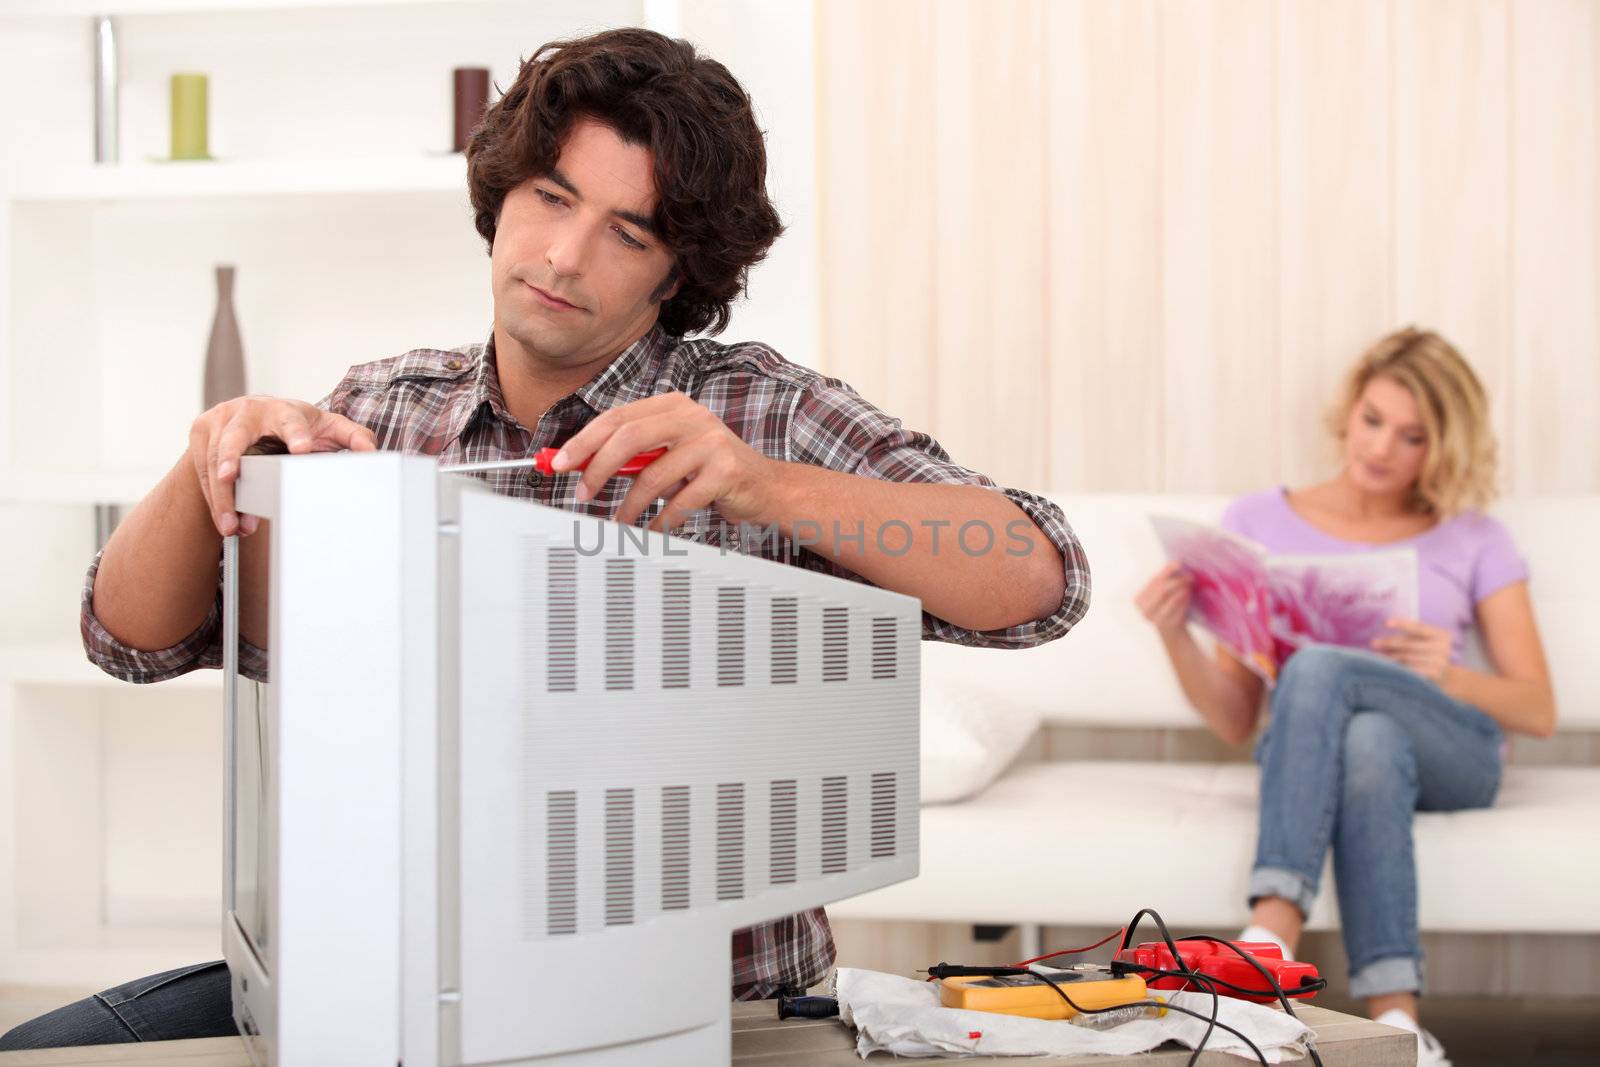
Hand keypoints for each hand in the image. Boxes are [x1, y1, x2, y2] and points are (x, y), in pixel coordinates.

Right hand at [189, 396, 376, 536]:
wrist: (253, 418)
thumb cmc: (296, 427)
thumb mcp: (327, 429)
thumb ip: (353, 438)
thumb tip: (374, 454)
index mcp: (284, 410)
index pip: (291, 420)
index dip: (297, 434)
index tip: (301, 450)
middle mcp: (249, 411)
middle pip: (237, 435)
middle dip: (231, 458)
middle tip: (229, 478)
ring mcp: (220, 420)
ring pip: (214, 459)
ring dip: (222, 495)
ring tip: (232, 525)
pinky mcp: (201, 434)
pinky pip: (201, 471)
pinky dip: (214, 498)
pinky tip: (224, 520)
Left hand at [551, 391, 775, 531]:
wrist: (765, 487)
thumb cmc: (711, 471)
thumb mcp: (670, 454)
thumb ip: (634, 455)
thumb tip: (582, 465)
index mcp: (672, 405)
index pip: (616, 418)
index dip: (583, 441)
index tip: (560, 464)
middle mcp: (692, 416)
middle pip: (628, 437)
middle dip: (597, 469)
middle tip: (582, 495)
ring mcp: (711, 442)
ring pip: (652, 475)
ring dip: (629, 506)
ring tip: (619, 522)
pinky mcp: (725, 470)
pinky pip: (680, 501)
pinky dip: (660, 521)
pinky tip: (653, 531)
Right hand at [1134, 561, 1193, 637]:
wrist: (1172, 633)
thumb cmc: (1168, 609)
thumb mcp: (1163, 595)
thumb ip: (1165, 581)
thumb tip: (1177, 562)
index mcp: (1139, 599)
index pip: (1154, 581)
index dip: (1167, 571)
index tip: (1179, 562)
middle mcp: (1143, 609)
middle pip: (1162, 588)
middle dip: (1177, 580)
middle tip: (1189, 575)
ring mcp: (1153, 618)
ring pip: (1170, 597)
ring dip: (1182, 588)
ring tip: (1190, 583)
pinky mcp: (1166, 624)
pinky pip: (1177, 607)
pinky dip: (1184, 599)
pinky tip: (1189, 594)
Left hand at [1371, 618, 1452, 681]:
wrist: (1448, 677)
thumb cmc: (1429, 654)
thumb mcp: (1424, 642)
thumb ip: (1408, 638)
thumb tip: (1380, 641)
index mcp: (1442, 635)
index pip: (1419, 628)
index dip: (1403, 624)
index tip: (1386, 623)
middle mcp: (1443, 648)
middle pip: (1409, 644)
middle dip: (1390, 643)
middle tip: (1374, 643)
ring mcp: (1440, 663)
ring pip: (1407, 657)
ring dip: (1390, 657)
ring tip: (1377, 656)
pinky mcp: (1434, 675)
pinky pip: (1410, 669)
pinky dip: (1397, 667)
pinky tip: (1387, 666)